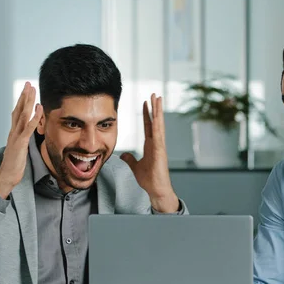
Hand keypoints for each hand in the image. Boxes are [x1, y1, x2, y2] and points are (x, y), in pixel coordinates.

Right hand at [0, 82, 42, 198]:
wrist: (6, 176)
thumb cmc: (14, 165)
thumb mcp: (19, 149)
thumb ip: (22, 140)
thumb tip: (26, 136)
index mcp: (13, 133)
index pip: (17, 113)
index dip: (21, 101)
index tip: (26, 91)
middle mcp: (13, 131)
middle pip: (18, 109)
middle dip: (23, 96)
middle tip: (28, 83)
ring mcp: (16, 136)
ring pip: (22, 114)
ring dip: (27, 101)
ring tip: (32, 89)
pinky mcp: (20, 143)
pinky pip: (28, 127)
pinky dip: (34, 117)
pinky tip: (39, 108)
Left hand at [120, 94, 177, 212]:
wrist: (156, 189)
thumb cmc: (149, 179)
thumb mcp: (135, 166)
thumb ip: (130, 159)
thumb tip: (123, 154)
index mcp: (151, 145)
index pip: (148, 126)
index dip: (147, 114)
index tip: (146, 102)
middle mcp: (156, 143)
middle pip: (155, 121)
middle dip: (154, 107)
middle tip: (154, 94)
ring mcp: (160, 145)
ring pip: (159, 123)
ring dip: (158, 110)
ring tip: (158, 97)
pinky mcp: (160, 150)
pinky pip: (158, 133)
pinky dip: (158, 123)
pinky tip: (157, 114)